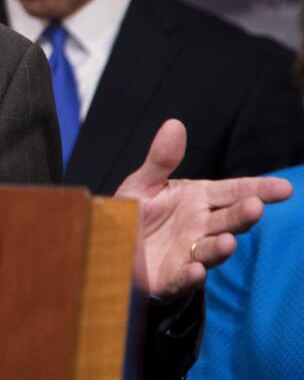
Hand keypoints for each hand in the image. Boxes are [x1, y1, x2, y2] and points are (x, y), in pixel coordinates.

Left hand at [115, 118, 292, 299]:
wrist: (115, 246)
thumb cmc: (137, 213)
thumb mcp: (144, 183)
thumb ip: (161, 159)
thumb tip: (175, 124)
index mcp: (198, 199)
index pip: (234, 192)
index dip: (259, 189)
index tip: (285, 188)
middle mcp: (201, 226)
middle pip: (228, 220)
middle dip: (243, 214)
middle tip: (255, 207)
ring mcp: (189, 252)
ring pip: (212, 249)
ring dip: (222, 247)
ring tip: (230, 241)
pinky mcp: (172, 276)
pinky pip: (184, 276)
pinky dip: (192, 275)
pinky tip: (196, 270)